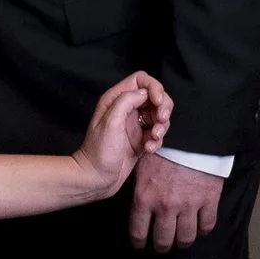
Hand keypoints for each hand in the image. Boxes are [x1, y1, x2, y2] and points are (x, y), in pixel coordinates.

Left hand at [75, 72, 172, 201]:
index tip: (158, 102)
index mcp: (116, 99)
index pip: (141, 80)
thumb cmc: (98, 152)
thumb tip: (145, 93)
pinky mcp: (141, 139)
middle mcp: (126, 109)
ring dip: (161, 127)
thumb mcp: (111, 121)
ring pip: (159, 115)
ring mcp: (135, 124)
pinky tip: (148, 149)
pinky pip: (157, 133)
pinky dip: (157, 140)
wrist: (96, 178)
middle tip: (160, 121)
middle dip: (163, 108)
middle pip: (155, 96)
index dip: (154, 87)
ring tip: (152, 139)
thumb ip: (127, 101)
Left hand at [129, 147, 221, 249]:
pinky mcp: (208, 200)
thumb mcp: (143, 167)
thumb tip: (139, 205)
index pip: (138, 232)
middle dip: (161, 247)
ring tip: (181, 241)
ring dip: (182, 242)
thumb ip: (141, 190)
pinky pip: (207, 225)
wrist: (191, 134)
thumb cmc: (164, 148)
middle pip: (163, 240)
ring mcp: (188, 205)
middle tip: (162, 246)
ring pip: (185, 238)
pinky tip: (199, 228)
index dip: (138, 243)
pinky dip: (203, 230)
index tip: (140, 245)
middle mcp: (165, 206)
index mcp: (144, 198)